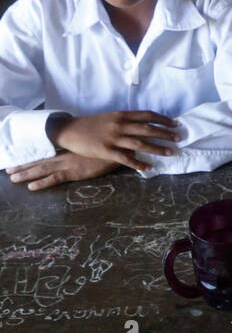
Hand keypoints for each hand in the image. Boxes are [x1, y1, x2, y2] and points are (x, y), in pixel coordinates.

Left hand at [6, 153, 120, 190]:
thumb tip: (79, 147)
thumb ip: (84, 147)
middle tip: (8, 170)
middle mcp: (65, 155)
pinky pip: (55, 179)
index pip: (46, 152)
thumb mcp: (93, 145)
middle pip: (40, 160)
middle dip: (23, 166)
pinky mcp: (75, 173)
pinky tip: (31, 187)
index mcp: (69, 149)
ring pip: (42, 169)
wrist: (119, 148)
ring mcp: (68, 164)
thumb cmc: (109, 147)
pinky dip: (42, 183)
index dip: (31, 156)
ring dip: (26, 173)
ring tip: (12, 178)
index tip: (19, 158)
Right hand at [47, 111, 180, 171]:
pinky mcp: (106, 151)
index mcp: (121, 115)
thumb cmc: (91, 124)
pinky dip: (139, 164)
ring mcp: (113, 138)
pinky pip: (126, 159)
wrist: (69, 130)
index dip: (163, 119)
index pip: (147, 115)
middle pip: (147, 129)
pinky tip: (149, 167)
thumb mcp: (109, 117)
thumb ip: (125, 120)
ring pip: (140, 144)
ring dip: (157, 149)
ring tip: (170, 153)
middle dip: (165, 134)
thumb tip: (143, 125)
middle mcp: (119, 125)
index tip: (175, 123)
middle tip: (179, 138)